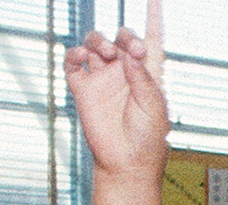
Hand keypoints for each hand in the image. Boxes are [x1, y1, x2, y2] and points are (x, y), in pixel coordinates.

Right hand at [62, 5, 166, 177]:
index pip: (151, 40)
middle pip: (121, 38)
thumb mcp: (153, 105)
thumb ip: (142, 77)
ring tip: (105, 53)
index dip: (153, 18)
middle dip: (124, 36)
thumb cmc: (147, 139)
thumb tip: (132, 52)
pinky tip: (80, 56)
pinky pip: (74, 65)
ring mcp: (103, 79)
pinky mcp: (85, 90)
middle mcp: (124, 72)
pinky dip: (74, 55)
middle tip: (128, 50)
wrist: (126, 163)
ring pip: (96, 44)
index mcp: (147, 73)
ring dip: (99, 41)